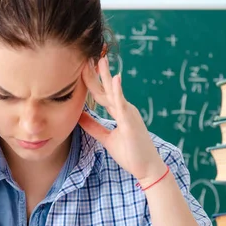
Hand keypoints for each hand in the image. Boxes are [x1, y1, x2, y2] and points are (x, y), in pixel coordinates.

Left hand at [79, 57, 166, 185]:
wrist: (147, 168)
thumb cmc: (130, 154)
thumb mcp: (107, 138)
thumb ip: (94, 126)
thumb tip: (78, 116)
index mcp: (119, 112)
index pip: (101, 93)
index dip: (91, 81)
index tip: (81, 67)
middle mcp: (125, 109)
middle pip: (106, 88)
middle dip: (95, 73)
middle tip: (85, 57)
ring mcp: (129, 113)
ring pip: (114, 92)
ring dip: (106, 75)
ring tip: (99, 60)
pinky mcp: (131, 122)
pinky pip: (123, 104)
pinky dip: (118, 91)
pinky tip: (115, 78)